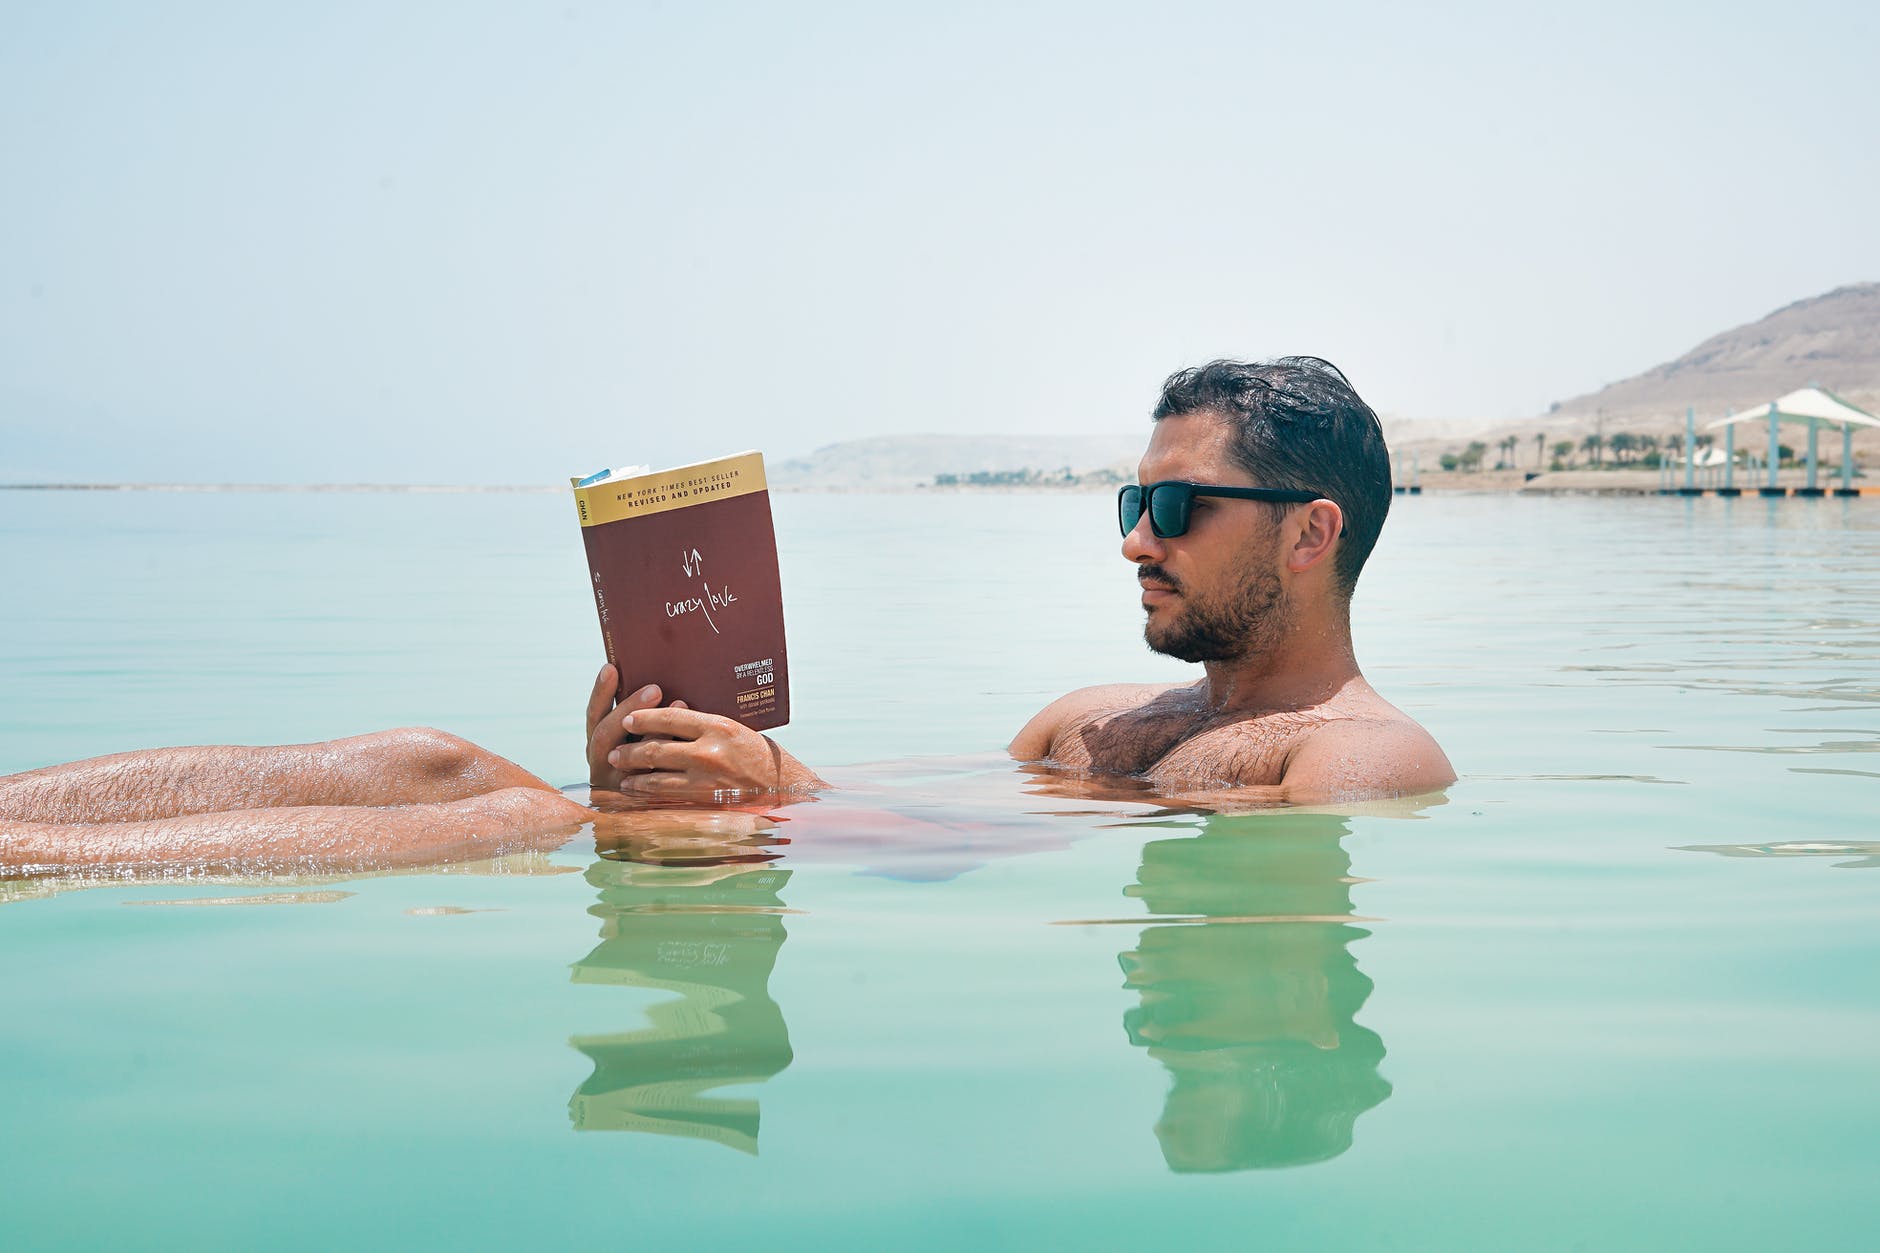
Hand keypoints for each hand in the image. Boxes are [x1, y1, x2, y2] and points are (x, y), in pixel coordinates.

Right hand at [585, 664, 673, 789]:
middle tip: (654, 689)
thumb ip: (642, 717)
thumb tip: (657, 684)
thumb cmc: (657, 758)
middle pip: (605, 735)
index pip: (594, 716)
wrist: (673, 807)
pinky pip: (653, 778)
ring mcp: (617, 784)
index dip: (601, 693)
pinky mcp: (640, 800)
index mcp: (599, 745)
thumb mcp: (640, 736)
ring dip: (651, 732)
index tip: (611, 667)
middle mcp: (601, 764)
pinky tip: (685, 738)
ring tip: (676, 704)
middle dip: (628, 709)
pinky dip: (668, 755)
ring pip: (628, 758)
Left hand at [607, 706, 819, 798]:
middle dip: (630, 750)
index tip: (629, 718)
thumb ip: (705, 728)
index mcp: (719, 726)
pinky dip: (647, 792)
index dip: (645, 717)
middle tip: (615, 751)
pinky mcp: (706, 800)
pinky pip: (668, 795)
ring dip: (633, 774)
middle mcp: (710, 751)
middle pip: (657, 747)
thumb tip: (671, 718)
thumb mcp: (736, 731)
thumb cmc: (761, 756)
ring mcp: (706, 778)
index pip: (671, 717)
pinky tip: (637, 790)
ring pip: (656, 775)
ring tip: (620, 772)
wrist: (786, 789)